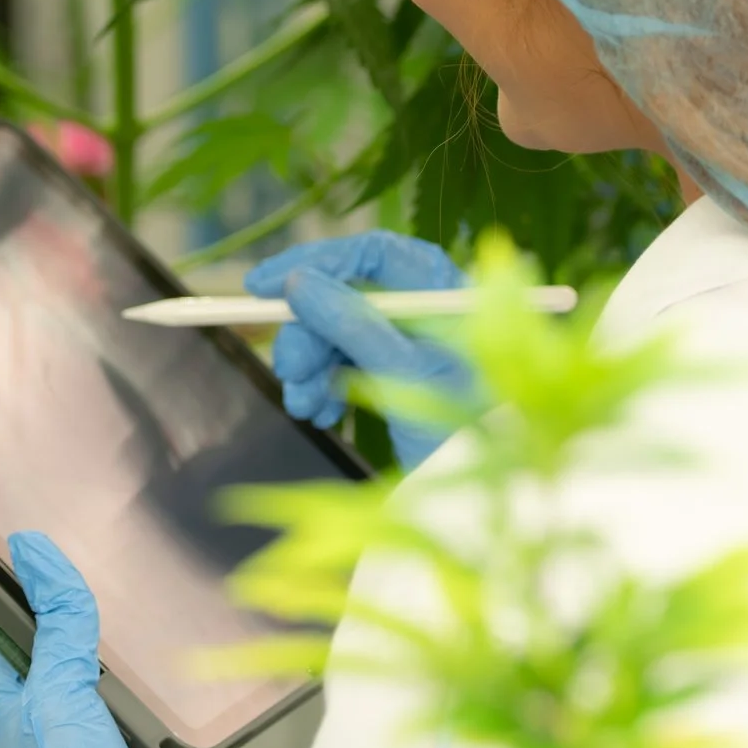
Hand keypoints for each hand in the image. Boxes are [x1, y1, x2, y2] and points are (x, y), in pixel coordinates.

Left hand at [0, 532, 218, 747]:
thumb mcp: (57, 698)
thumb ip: (56, 627)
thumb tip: (36, 555)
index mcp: (16, 701)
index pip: (5, 622)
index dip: (14, 581)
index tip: (26, 537)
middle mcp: (56, 717)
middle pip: (70, 644)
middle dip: (89, 611)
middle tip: (108, 560)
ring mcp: (101, 739)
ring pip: (120, 676)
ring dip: (137, 657)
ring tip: (153, 610)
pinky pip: (163, 714)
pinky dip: (177, 699)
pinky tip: (187, 673)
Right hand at [246, 231, 475, 471]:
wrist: (484, 493)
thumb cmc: (465, 429)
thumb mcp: (404, 374)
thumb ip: (353, 325)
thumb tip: (299, 284)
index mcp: (441, 290)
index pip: (368, 254)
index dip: (313, 262)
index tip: (262, 286)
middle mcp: (423, 308)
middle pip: (343, 296)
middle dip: (308, 334)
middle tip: (289, 370)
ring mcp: (407, 342)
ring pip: (335, 334)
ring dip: (309, 368)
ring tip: (306, 407)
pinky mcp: (393, 375)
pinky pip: (342, 365)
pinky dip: (324, 386)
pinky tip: (323, 414)